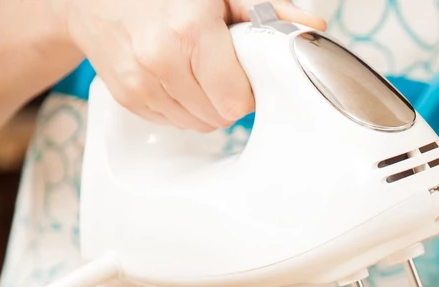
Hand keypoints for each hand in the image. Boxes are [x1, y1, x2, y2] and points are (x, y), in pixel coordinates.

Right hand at [60, 0, 325, 130]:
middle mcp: (160, 61)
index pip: (237, 101)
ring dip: (208, 105)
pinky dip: (183, 106)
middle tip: (222, 66)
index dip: (249, 90)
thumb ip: (269, 10)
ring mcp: (140, 82)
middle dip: (230, 96)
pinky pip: (174, 122)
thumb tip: (311, 30)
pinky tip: (178, 77)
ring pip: (199, 124)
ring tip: (198, 69)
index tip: (247, 72)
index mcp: (189, 32)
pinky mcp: (127, 97)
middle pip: (221, 116)